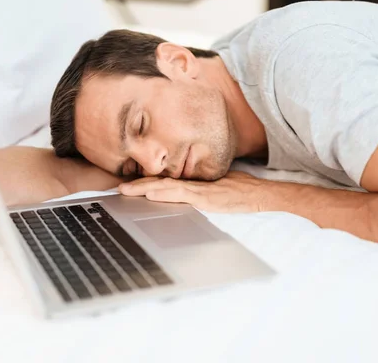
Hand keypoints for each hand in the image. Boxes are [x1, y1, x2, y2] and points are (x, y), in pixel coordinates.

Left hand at [118, 171, 278, 212]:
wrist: (259, 194)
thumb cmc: (241, 190)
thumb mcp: (217, 188)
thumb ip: (200, 189)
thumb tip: (186, 193)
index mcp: (194, 182)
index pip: (165, 180)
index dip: (146, 181)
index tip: (129, 184)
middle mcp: (193, 182)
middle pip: (160, 182)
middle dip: (138, 185)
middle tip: (118, 187)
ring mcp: (198, 189)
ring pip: (165, 186)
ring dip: (144, 188)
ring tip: (125, 191)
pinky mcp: (205, 196)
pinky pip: (181, 194)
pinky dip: (164, 193)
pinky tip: (151, 194)